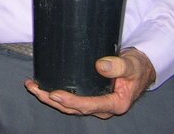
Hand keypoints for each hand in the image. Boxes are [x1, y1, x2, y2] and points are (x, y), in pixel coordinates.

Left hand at [24, 47, 155, 118]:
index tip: (54, 94)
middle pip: (75, 108)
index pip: (89, 105)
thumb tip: (100, 65)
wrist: (140, 69)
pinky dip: (57, 94)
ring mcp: (96, 103)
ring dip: (50, 98)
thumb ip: (119, 65)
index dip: (70, 101)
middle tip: (35, 88)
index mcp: (115, 103)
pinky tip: (44, 86)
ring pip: (70, 106)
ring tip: (33, 86)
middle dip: (52, 100)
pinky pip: (72, 99)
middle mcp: (103, 107)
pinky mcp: (91, 96)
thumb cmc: (137, 67)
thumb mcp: (132, 65)